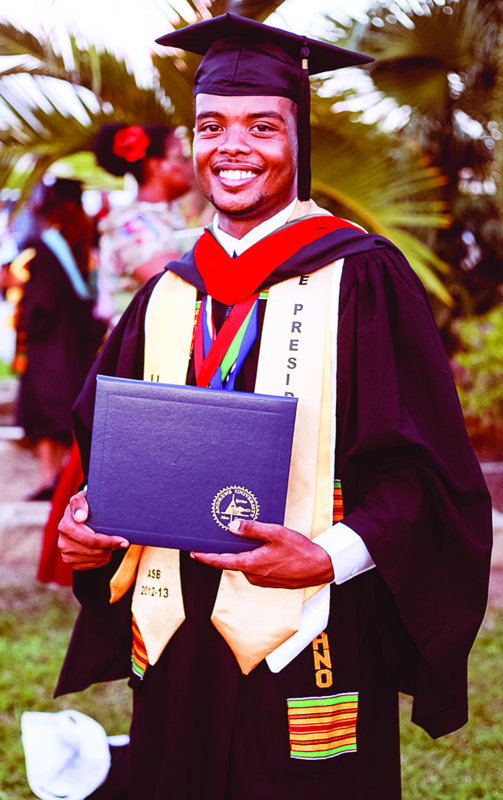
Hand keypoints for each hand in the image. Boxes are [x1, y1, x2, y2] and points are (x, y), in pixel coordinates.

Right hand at [58, 488, 128, 569]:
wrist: (78, 515)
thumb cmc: (85, 505)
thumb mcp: (83, 498)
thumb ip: (80, 503)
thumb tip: (80, 517)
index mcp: (65, 526)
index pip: (92, 540)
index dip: (110, 541)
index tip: (125, 541)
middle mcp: (63, 543)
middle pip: (96, 552)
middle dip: (111, 546)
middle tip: (120, 539)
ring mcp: (66, 554)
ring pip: (97, 559)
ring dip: (108, 551)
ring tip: (109, 540)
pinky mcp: (71, 562)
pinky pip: (94, 565)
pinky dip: (103, 558)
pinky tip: (103, 548)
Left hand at [190, 519, 333, 588]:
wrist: (319, 567)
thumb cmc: (300, 551)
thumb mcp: (276, 533)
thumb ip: (253, 529)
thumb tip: (232, 526)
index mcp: (251, 564)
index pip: (221, 562)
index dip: (206, 557)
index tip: (194, 553)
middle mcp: (253, 575)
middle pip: (232, 561)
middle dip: (226, 550)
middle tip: (220, 536)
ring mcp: (261, 580)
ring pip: (245, 563)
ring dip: (242, 553)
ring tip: (244, 537)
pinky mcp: (269, 580)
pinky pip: (255, 567)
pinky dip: (252, 557)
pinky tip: (260, 547)